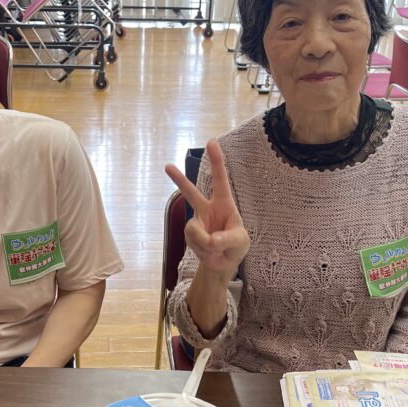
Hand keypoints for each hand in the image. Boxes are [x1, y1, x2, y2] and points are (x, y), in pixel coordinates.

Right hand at [165, 140, 249, 279]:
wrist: (224, 263)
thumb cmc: (236, 245)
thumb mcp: (240, 241)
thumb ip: (227, 239)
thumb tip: (211, 239)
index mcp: (224, 204)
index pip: (220, 180)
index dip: (217, 161)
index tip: (211, 143)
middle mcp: (207, 210)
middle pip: (191, 193)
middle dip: (179, 180)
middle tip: (167, 166)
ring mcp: (197, 222)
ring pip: (193, 228)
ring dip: (205, 242)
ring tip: (216, 248)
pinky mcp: (190, 236)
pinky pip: (193, 241)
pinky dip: (203, 250)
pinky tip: (209, 252)